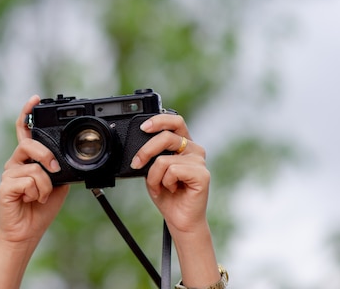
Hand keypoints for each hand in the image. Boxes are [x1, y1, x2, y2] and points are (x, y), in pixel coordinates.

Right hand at [0, 95, 69, 244]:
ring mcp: (9, 173)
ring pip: (34, 167)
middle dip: (46, 156)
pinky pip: (29, 181)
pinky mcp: (5, 186)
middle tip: (54, 171)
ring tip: (39, 196)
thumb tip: (62, 158)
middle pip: (29, 144)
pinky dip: (37, 193)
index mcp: (27, 158)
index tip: (35, 99)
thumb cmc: (40, 207)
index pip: (24, 130)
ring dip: (45, 186)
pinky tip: (30, 200)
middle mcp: (15, 162)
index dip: (27, 113)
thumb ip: (58, 167)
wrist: (28, 231)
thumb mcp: (57, 184)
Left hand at [132, 114, 209, 234]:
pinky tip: (173, 189)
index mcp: (183, 144)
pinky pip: (172, 171)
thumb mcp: (152, 169)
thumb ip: (151, 155)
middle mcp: (193, 149)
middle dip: (146, 150)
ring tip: (161, 186)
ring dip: (154, 176)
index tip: (142, 127)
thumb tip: (140, 146)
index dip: (159, 120)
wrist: (179, 219)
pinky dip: (164, 182)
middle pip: (166, 136)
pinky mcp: (202, 174)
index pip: (175, 121)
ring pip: (164, 159)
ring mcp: (199, 161)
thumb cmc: (167, 194)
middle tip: (136, 163)